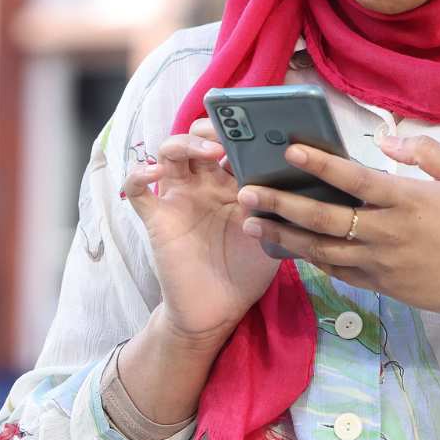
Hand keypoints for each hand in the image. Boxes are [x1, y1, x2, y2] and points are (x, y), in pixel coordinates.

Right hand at [123, 118, 279, 346]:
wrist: (219, 311)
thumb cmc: (247, 271)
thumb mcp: (273, 234)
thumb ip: (280, 207)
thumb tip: (302, 177)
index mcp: (232, 184)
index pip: (231, 144)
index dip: (241, 131)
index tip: (260, 128)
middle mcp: (204, 185)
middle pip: (198, 138)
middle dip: (212, 128)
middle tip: (232, 135)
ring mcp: (179, 199)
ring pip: (169, 152)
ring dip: (186, 144)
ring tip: (209, 151)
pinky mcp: (157, 218)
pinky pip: (137, 190)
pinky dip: (139, 175)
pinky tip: (154, 172)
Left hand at [237, 135, 439, 350]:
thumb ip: (426, 154)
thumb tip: (387, 141)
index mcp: (407, 202)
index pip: (354, 180)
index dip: (320, 164)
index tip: (290, 149)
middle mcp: (387, 233)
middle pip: (324, 218)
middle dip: (281, 204)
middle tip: (246, 192)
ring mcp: (381, 263)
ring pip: (321, 250)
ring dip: (283, 236)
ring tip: (251, 224)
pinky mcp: (380, 285)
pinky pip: (337, 271)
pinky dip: (310, 260)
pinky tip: (287, 248)